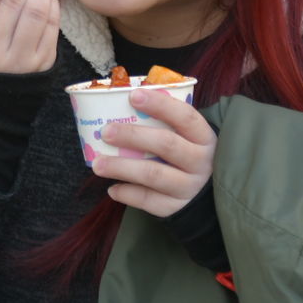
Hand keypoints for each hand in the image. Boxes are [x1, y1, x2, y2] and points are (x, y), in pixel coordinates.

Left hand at [93, 89, 215, 217]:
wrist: (205, 190)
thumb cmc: (186, 152)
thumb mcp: (187, 135)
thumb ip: (165, 120)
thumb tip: (126, 99)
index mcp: (203, 137)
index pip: (185, 117)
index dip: (160, 105)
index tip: (133, 95)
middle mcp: (200, 162)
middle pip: (166, 145)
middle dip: (133, 136)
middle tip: (105, 132)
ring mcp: (189, 186)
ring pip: (153, 175)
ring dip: (122, 168)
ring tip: (97, 164)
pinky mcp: (176, 207)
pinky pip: (148, 201)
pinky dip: (127, 194)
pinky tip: (112, 188)